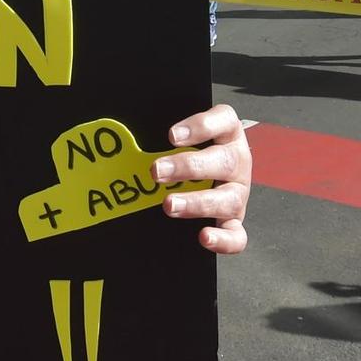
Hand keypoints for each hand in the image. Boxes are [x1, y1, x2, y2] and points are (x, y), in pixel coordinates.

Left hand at [154, 105, 251, 254]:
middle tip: (157, 171)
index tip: (171, 135)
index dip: (200, 127)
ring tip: (169, 205)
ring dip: (196, 202)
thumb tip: (123, 137)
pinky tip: (203, 237)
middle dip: (187, 167)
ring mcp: (237, 193)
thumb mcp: (181, 137)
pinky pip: (236, 235)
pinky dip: (223, 239)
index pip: (223, 121)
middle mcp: (236, 162)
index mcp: (227, 135)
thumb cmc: (189, 152)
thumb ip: (160, 134)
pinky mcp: (234, 220)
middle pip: (223, 161)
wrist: (207, 176)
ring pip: (227, 199)